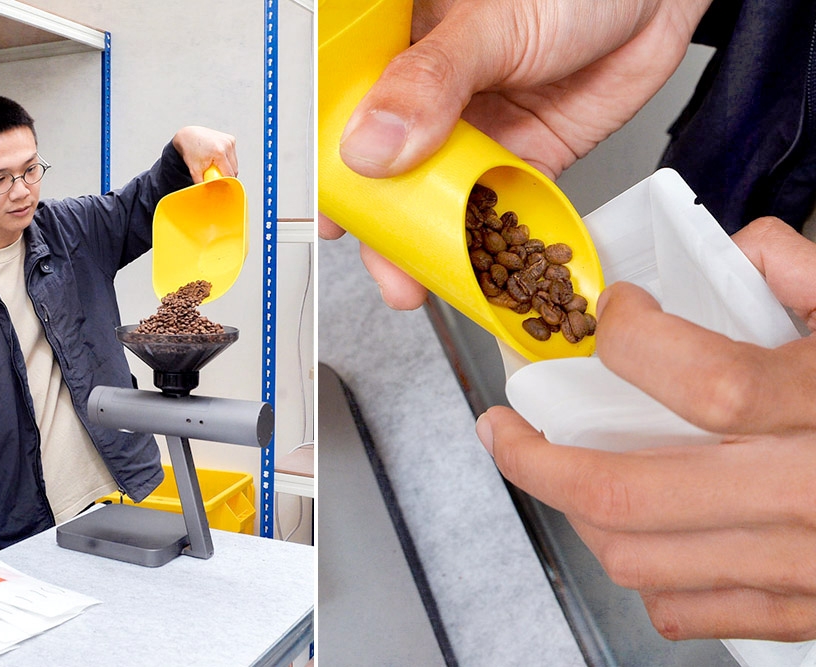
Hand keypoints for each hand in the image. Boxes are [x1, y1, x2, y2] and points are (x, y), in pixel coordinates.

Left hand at [172, 126, 237, 182]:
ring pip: (235, 163)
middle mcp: (226, 145)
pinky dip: (227, 160)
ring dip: (228, 167)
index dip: (226, 181)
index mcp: (219, 152)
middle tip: (215, 175)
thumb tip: (206, 195)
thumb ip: (201, 183)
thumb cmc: (190, 151)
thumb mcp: (194, 170)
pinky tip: (218, 157)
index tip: (221, 186)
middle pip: (234, 169)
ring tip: (215, 165)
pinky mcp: (231, 139)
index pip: (229, 174)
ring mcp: (230, 141)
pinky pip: (233, 156)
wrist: (189, 136)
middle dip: (226, 175)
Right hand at [320, 0, 711, 308]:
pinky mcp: (520, 159)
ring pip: (436, 198)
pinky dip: (486, 245)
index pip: (350, 113)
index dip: (333, 167)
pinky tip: (474, 271)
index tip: (330, 210)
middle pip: (389, 170)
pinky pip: (495, 210)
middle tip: (383, 262)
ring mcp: (474, 131)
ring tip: (419, 282)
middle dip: (383, 225)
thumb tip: (371, 144)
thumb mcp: (492, 24)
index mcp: (403, 47)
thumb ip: (431, 81)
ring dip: (427, 245)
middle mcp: (431, 96)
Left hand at [477, 217, 815, 640]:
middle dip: (536, 459)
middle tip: (503, 428)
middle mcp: (810, 496)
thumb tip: (750, 247)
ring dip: (579, 515)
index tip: (612, 314)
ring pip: (643, 560)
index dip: (627, 337)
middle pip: (628, 492)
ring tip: (557, 473)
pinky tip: (640, 536)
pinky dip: (649, 577)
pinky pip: (701, 612)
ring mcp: (811, 567)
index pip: (693, 377)